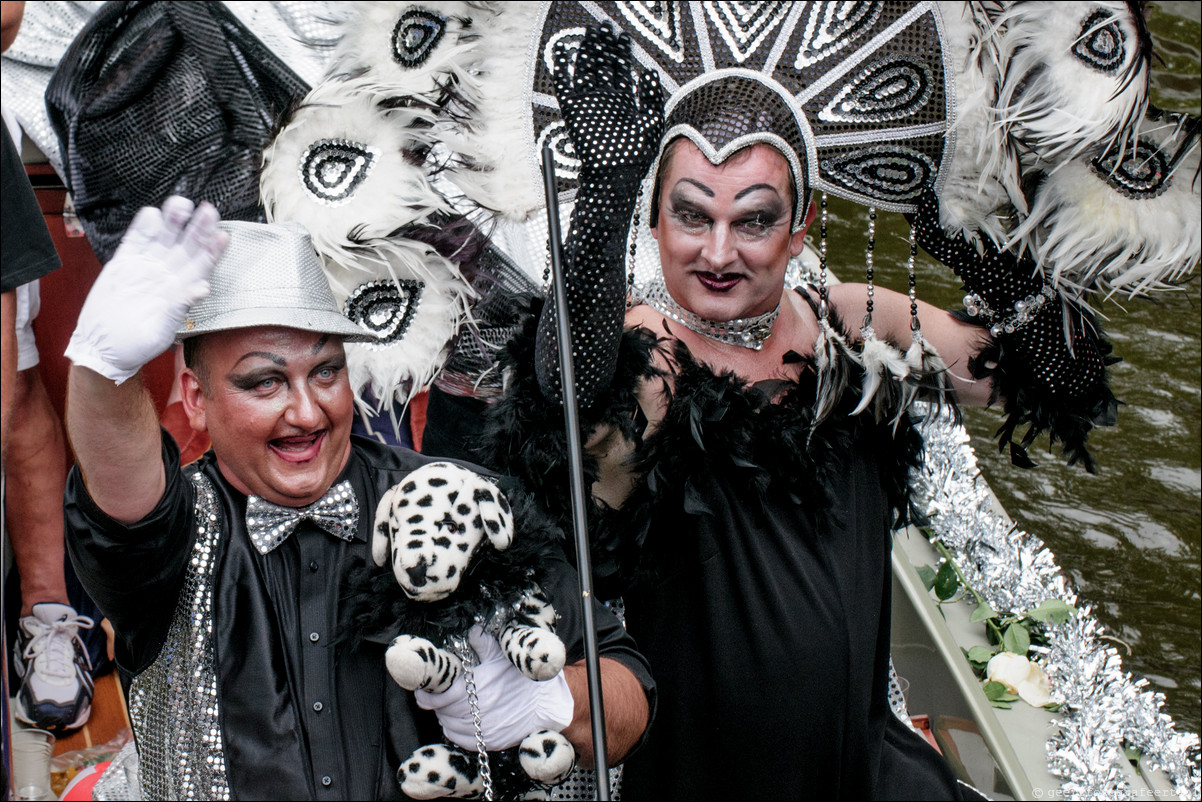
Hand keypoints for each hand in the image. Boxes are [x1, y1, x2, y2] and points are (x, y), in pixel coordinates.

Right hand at [66, 197, 225, 383]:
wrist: (104, 348)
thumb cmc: (137, 344)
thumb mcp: (161, 329)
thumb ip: (180, 306)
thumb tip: (203, 288)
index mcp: (181, 289)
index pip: (202, 265)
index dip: (213, 250)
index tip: (223, 235)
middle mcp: (167, 273)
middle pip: (186, 245)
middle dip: (198, 227)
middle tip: (208, 210)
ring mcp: (146, 265)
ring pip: (163, 236)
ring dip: (173, 220)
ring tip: (181, 203)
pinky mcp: (123, 262)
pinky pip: (136, 239)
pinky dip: (143, 227)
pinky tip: (152, 214)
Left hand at [415, 625, 572, 751]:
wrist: (546, 703)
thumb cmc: (523, 678)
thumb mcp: (504, 654)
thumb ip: (483, 642)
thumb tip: (471, 629)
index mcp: (477, 687)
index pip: (439, 695)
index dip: (426, 694)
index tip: (422, 690)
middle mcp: (477, 710)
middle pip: (442, 711)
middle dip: (435, 704)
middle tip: (435, 696)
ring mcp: (482, 728)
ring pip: (448, 725)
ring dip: (445, 716)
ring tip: (450, 706)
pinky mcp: (488, 742)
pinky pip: (459, 739)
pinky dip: (454, 730)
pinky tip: (459, 720)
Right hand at [553, 23, 662, 184]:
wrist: (615, 176)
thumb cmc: (635, 155)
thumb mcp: (652, 122)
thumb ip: (651, 96)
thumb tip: (649, 71)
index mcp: (622, 100)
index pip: (620, 69)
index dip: (621, 51)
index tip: (622, 35)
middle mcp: (604, 99)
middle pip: (601, 65)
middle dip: (603, 45)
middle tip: (604, 26)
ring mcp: (588, 104)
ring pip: (584, 71)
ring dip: (586, 51)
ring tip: (589, 34)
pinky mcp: (573, 112)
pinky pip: (564, 87)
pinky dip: (561, 70)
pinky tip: (561, 53)